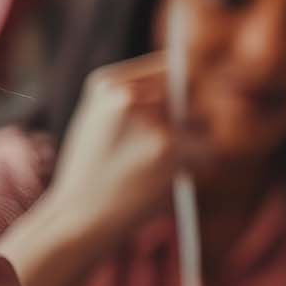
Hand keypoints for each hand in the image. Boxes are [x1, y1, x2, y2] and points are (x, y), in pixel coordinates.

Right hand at [41, 55, 205, 250]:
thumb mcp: (100, 122)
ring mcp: (150, 120)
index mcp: (107, 83)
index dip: (190, 85)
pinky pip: (208, 150)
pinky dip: (200, 166)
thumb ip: (138, 102)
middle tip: (177, 146)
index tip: (199, 99)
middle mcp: (128, 94)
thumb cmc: (93, 174)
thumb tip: (196, 83)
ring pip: (202, 124)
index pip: (171, 66)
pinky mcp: (169, 148)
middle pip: (192, 93)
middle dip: (193, 120)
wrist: (77, 219)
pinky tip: (172, 179)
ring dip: (195, 145)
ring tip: (162, 167)